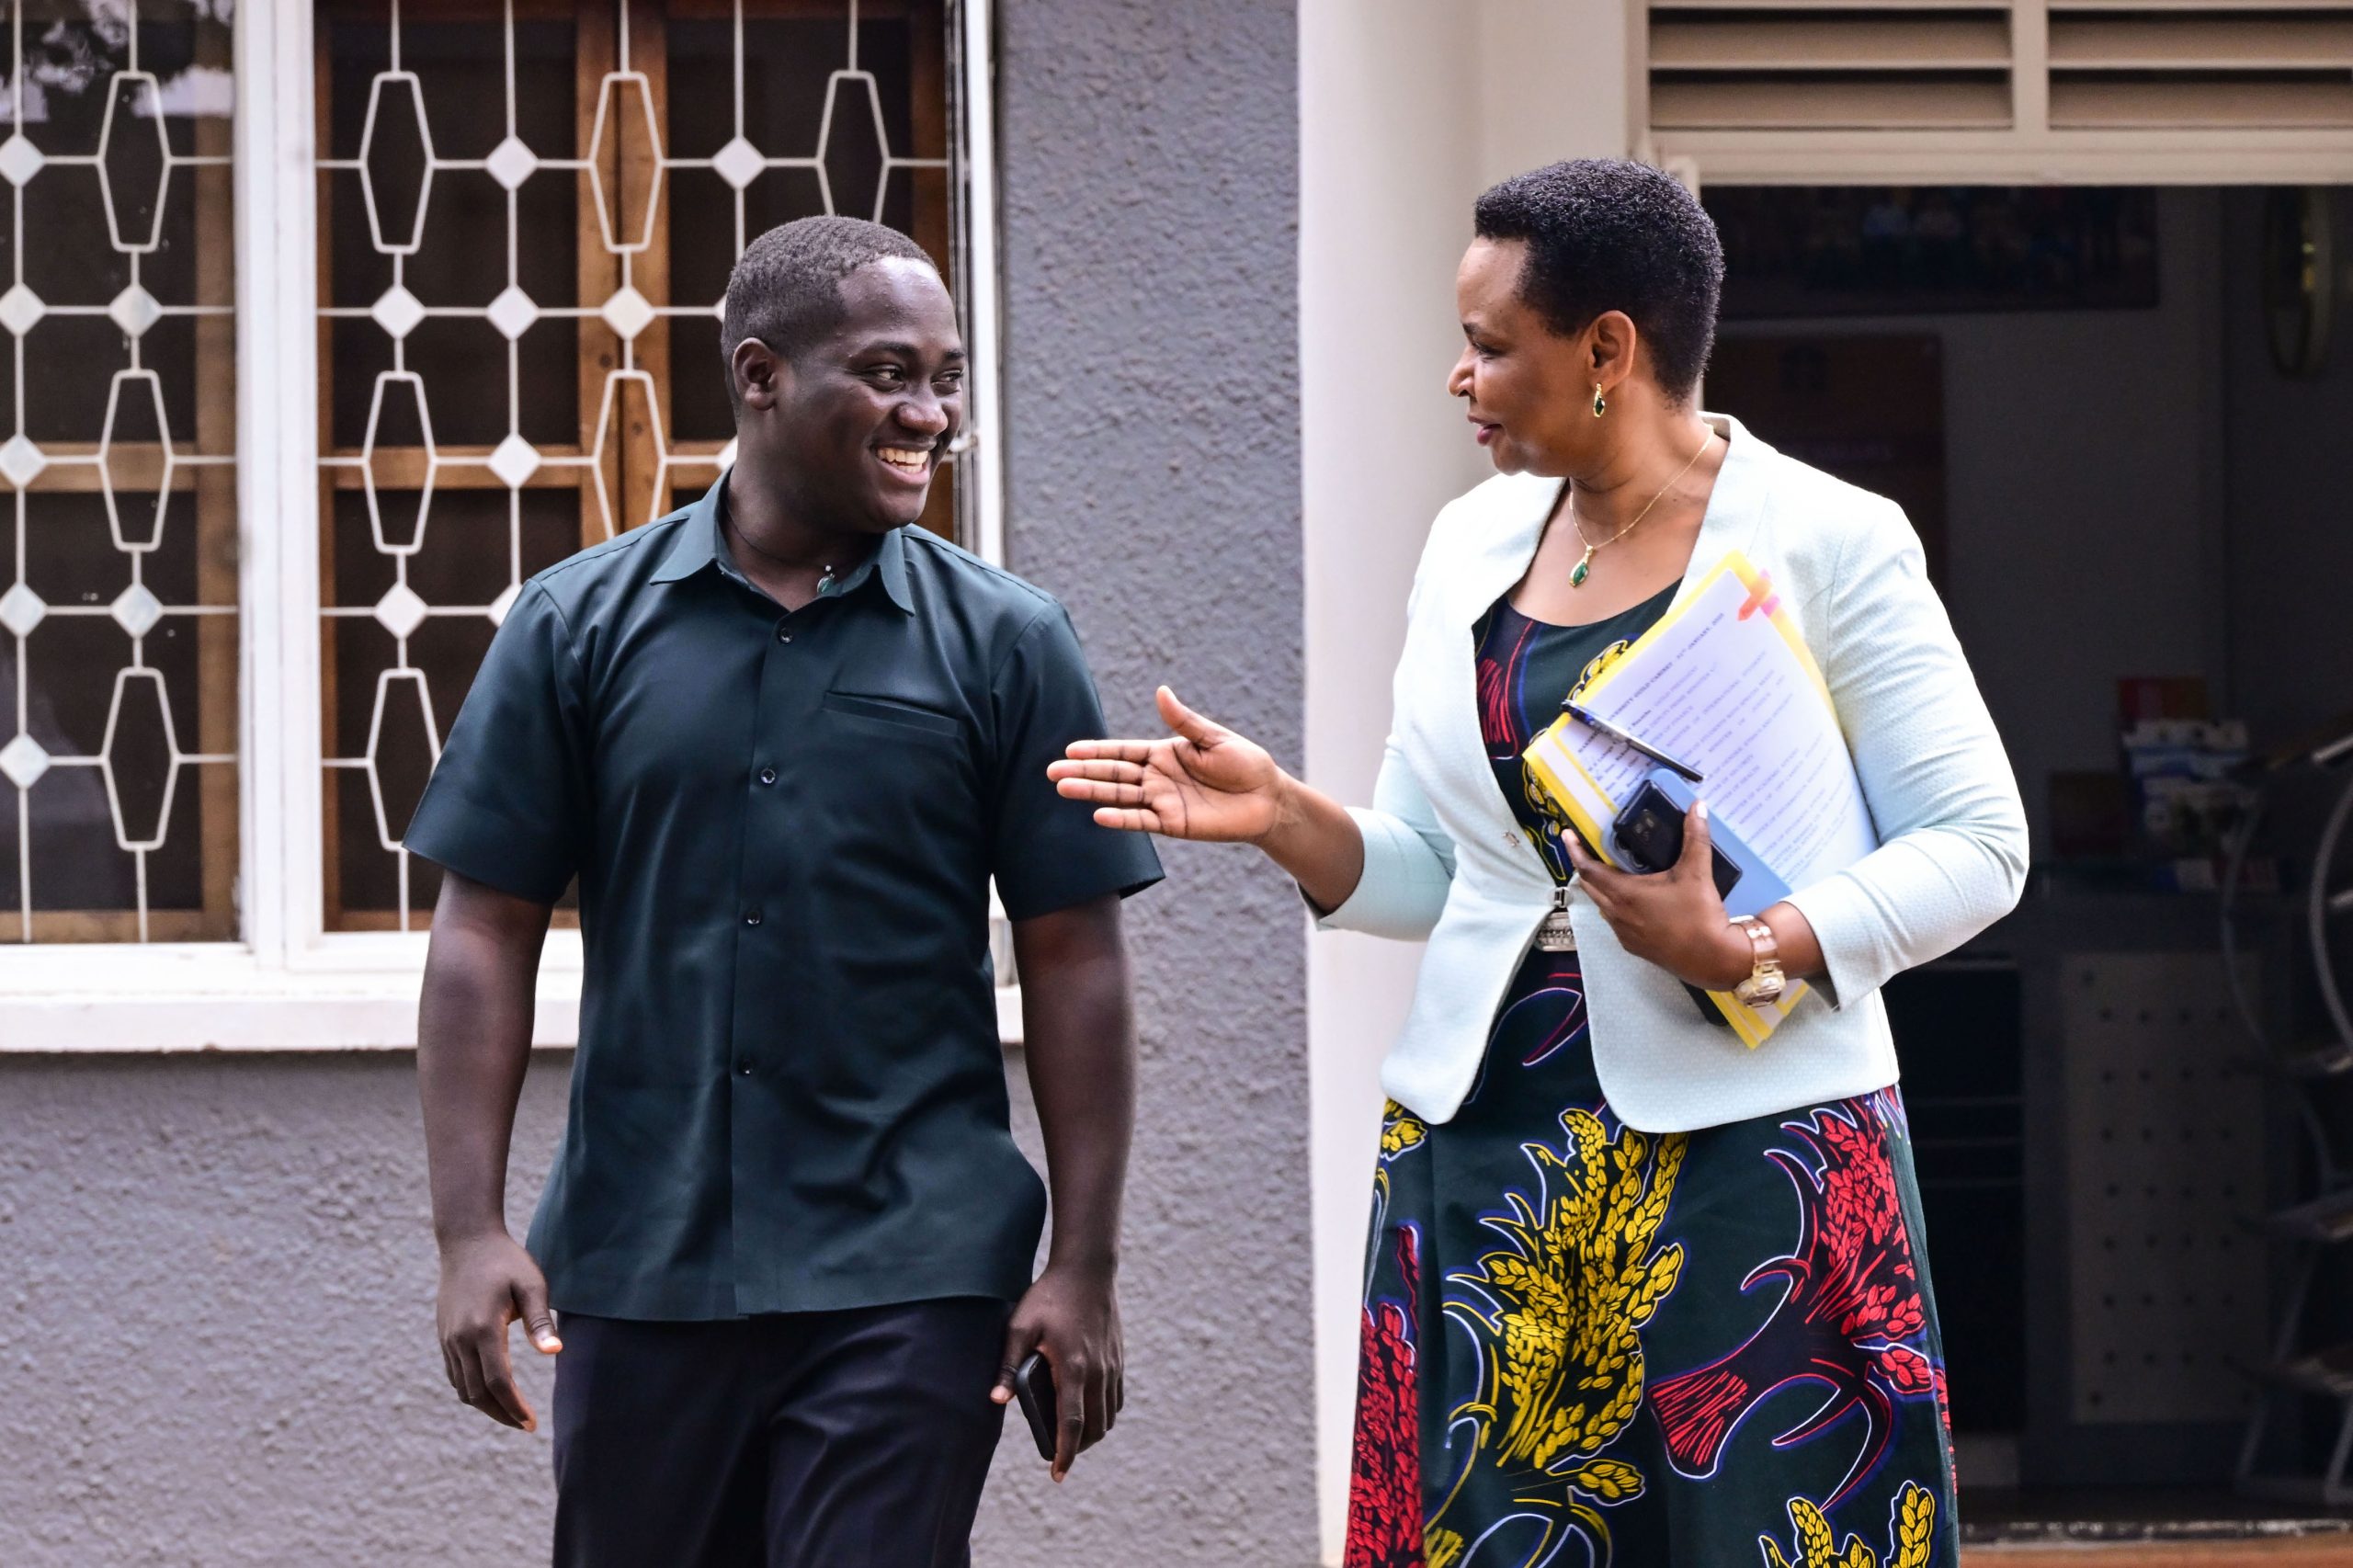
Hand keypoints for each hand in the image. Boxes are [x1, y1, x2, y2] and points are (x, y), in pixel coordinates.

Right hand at [436, 1230, 561, 1431]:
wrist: (467, 1241)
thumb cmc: (506, 1261)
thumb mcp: (531, 1284)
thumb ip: (540, 1321)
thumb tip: (555, 1352)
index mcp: (483, 1328)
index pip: (498, 1382)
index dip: (514, 1407)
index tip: (531, 1423)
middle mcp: (460, 1339)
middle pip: (478, 1393)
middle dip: (502, 1414)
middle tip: (525, 1425)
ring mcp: (448, 1339)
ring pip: (463, 1388)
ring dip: (486, 1406)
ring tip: (511, 1414)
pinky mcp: (444, 1336)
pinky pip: (455, 1375)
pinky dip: (472, 1391)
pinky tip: (491, 1393)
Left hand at [989, 1264, 1121, 1481]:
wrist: (1087, 1270)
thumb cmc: (1049, 1297)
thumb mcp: (1021, 1327)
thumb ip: (1009, 1365)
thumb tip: (996, 1400)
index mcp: (1073, 1368)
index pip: (1071, 1424)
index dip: (1065, 1454)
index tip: (1057, 1475)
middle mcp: (1098, 1372)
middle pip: (1094, 1427)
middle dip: (1077, 1448)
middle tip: (1059, 1456)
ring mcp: (1112, 1366)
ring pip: (1108, 1416)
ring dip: (1092, 1433)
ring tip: (1072, 1437)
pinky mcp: (1119, 1358)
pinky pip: (1117, 1399)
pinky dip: (1105, 1414)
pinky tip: (1089, 1412)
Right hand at [1049, 687, 1284, 843]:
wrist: (1268, 798)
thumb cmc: (1245, 763)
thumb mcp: (1215, 738)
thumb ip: (1184, 722)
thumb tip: (1161, 692)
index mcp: (1164, 753)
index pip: (1122, 751)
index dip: (1097, 750)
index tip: (1069, 749)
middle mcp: (1157, 778)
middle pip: (1113, 774)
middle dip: (1083, 772)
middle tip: (1051, 772)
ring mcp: (1162, 801)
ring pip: (1120, 796)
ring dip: (1092, 793)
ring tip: (1063, 789)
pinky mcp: (1173, 824)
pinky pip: (1141, 821)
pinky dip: (1121, 819)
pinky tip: (1098, 815)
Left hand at [1562, 799, 1751, 990]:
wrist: (1713, 959)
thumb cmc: (1700, 914)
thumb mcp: (1697, 872)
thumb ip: (1695, 837)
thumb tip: (1697, 807)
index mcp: (1624, 893)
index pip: (1587, 869)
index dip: (1575, 851)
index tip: (1566, 835)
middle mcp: (1617, 914)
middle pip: (1590, 887)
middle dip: (1586, 867)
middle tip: (1589, 849)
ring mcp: (1623, 933)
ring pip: (1602, 905)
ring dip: (1601, 888)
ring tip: (1611, 871)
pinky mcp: (1634, 947)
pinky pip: (1615, 922)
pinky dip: (1616, 907)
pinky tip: (1633, 901)